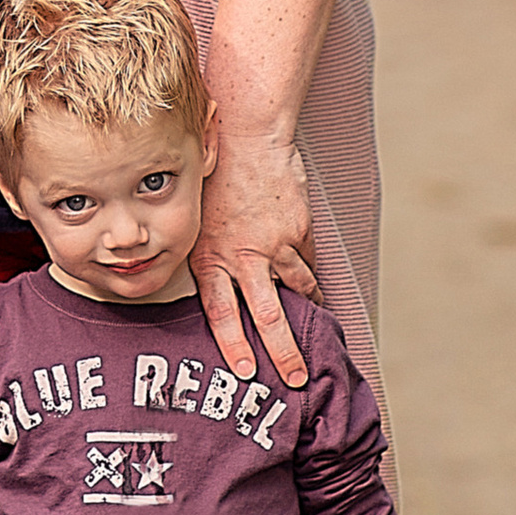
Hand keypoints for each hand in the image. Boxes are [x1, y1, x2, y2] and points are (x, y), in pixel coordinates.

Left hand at [191, 124, 320, 386]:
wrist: (247, 136)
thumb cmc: (215, 174)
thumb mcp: (197, 219)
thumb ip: (208, 254)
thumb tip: (215, 284)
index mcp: (210, 257)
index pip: (222, 313)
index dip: (233, 345)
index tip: (245, 373)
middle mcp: (242, 256)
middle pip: (267, 316)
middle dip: (283, 352)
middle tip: (294, 378)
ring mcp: (274, 244)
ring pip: (297, 290)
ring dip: (307, 310)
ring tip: (318, 329)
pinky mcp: (299, 230)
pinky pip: (306, 260)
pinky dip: (309, 271)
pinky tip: (312, 280)